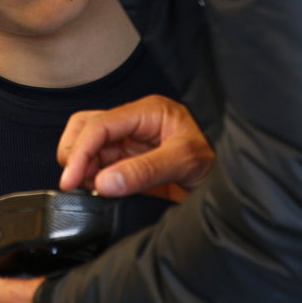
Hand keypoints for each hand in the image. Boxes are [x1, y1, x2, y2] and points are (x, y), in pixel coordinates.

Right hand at [56, 94, 214, 196]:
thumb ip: (144, 171)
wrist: (231, 184)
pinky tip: (99, 191)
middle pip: (86, 128)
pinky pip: (99, 164)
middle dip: (76, 155)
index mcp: (147, 112)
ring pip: (87, 145)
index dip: (80, 151)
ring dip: (82, 167)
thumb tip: (103, 182)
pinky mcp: (128, 160)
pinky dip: (90, 177)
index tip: (70, 179)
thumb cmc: (216, 162)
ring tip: (90, 189)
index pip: (100, 124)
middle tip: (79, 184)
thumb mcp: (184, 163)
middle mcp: (134, 122)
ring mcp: (130, 141)